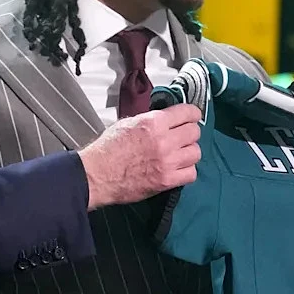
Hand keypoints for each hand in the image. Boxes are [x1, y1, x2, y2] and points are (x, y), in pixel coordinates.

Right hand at [78, 104, 201, 209]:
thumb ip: (151, 119)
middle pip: (195, 132)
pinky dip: (186, 171)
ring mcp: (167, 161)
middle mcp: (164, 140)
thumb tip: (166, 118)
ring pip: (196, 152)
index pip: (188, 112)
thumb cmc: (108, 149)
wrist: (97, 174)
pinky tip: (177, 169)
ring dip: (188, 152)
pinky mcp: (167, 180)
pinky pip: (191, 173)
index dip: (192, 114)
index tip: (191, 118)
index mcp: (154, 122)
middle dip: (189, 133)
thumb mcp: (128, 123)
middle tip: (182, 137)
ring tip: (179, 154)